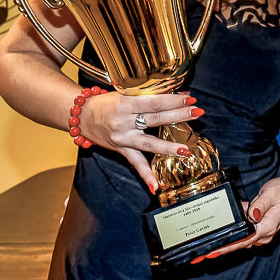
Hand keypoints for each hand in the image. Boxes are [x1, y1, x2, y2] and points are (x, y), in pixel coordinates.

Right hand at [77, 90, 202, 192]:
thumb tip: (178, 94)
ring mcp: (122, 138)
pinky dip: (146, 176)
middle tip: (197, 112)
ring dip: (169, 147)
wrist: (81, 116)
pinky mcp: (120, 150)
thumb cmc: (105, 102)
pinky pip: (135, 164)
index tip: (190, 99)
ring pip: (149, 143)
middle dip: (178, 116)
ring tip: (185, 150)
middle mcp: (123, 122)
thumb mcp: (124, 93)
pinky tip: (156, 186)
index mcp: (124, 104)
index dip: (173, 100)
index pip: (153, 102)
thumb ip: (147, 95)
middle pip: (155, 120)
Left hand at [191, 176, 279, 262]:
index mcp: (266, 227)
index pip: (243, 240)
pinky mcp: (258, 229)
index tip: (212, 252)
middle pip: (238, 244)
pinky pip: (242, 233)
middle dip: (219, 249)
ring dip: (224, 241)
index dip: (227, 247)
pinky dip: (232, 231)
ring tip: (203, 248)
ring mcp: (260, 233)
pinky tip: (223, 227)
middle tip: (199, 256)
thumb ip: (261, 204)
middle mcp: (263, 234)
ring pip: (239, 240)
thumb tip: (252, 215)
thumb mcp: (272, 193)